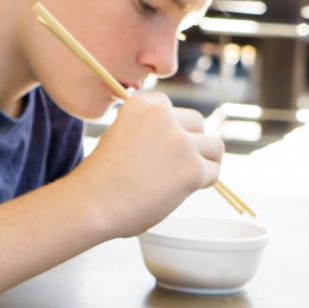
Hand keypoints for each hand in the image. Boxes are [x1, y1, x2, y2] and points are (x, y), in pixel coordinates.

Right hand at [72, 91, 223, 238]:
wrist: (93, 203)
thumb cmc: (103, 177)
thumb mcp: (121, 136)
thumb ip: (150, 130)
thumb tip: (187, 138)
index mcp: (141, 104)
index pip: (172, 108)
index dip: (170, 129)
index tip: (156, 149)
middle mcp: (163, 116)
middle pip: (198, 123)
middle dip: (192, 142)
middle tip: (173, 166)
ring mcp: (180, 141)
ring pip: (214, 147)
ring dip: (203, 162)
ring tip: (180, 178)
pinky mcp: (193, 167)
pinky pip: (213, 172)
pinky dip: (201, 183)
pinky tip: (178, 190)